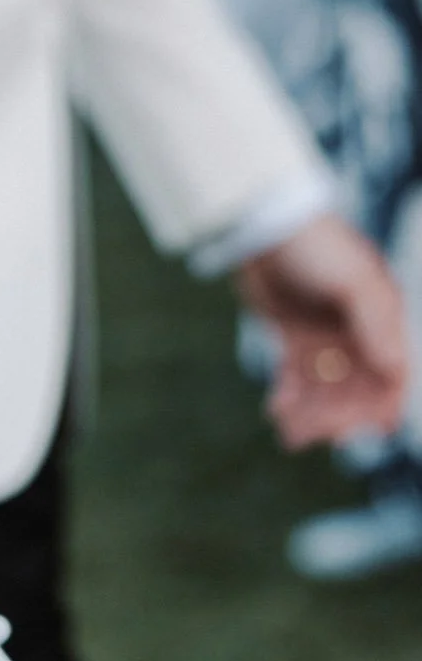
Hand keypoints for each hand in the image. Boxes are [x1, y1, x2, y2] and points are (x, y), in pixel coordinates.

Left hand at [236, 215, 410, 448]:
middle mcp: (358, 332)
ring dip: (310, 413)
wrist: (265, 226)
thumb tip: (396, 369)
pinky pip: (298, 376)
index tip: (358, 433)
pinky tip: (275, 410)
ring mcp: (327, 335)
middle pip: (356, 389)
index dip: (380, 407)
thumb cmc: (316, 248)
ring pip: (325, 388)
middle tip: (307, 434)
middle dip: (336, 416)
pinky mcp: (296, 336)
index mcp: (382, 320)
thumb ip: (375, 325)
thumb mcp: (353, 283)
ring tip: (287, 431)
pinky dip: (289, 396)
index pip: (391, 375)